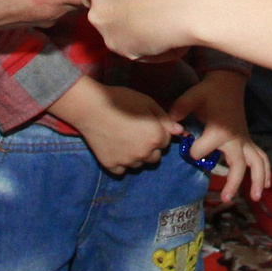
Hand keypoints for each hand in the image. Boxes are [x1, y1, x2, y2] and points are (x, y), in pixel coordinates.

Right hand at [53, 77, 181, 173]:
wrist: (91, 108)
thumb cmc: (121, 100)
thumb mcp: (147, 103)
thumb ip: (165, 118)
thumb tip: (180, 131)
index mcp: (156, 137)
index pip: (166, 141)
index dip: (158, 132)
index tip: (146, 125)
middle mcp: (145, 153)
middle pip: (155, 156)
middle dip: (150, 147)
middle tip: (136, 134)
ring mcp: (128, 162)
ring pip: (139, 165)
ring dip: (137, 156)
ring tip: (124, 141)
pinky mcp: (112, 166)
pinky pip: (122, 170)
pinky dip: (121, 163)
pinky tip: (115, 149)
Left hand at [82, 0, 218, 59]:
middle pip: (97, 5)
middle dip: (115, 12)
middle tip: (144, 15)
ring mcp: (101, 18)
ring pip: (112, 30)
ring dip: (130, 32)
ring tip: (161, 28)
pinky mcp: (114, 43)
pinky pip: (130, 50)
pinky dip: (147, 49)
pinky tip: (167, 39)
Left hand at [173, 71, 268, 205]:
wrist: (228, 84)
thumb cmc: (209, 92)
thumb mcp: (192, 97)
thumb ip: (181, 107)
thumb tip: (172, 122)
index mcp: (219, 130)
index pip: (202, 150)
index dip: (192, 151)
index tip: (187, 148)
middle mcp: (235, 138)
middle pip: (239, 164)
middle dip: (233, 181)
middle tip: (224, 198)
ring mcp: (244, 140)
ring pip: (257, 162)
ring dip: (258, 179)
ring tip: (256, 197)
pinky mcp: (248, 141)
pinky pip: (261, 157)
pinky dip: (265, 171)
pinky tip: (265, 186)